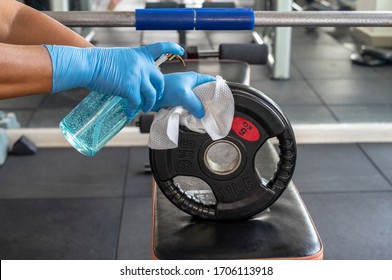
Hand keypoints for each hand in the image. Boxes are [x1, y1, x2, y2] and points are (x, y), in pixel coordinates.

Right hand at [44, 42, 183, 115]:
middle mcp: (142, 65)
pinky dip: (132, 109)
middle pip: (160, 81)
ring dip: (149, 104)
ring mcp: (138, 77)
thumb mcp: (122, 58)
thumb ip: (134, 67)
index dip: (172, 49)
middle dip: (159, 92)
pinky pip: (136, 103)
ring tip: (144, 109)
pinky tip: (128, 112)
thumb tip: (136, 80)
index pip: (161, 48)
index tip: (180, 50)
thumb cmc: (100, 62)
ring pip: (151, 95)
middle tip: (153, 99)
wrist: (89, 65)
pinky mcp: (130, 88)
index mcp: (140, 55)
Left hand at [152, 72, 215, 117]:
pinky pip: (190, 108)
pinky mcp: (180, 102)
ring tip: (206, 116)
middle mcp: (192, 85)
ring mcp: (185, 94)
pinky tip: (195, 118)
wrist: (151, 95)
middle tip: (216, 111)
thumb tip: (202, 114)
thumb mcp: (185, 95)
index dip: (219, 89)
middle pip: (206, 94)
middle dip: (210, 102)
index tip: (224, 98)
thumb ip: (196, 105)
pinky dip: (192, 113)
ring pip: (198, 102)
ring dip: (200, 109)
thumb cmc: (166, 88)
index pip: (212, 81)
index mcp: (195, 78)